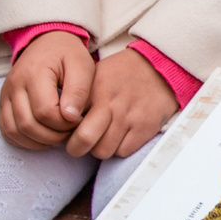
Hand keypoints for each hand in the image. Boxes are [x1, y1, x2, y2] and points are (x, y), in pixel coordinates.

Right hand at [1, 31, 94, 148]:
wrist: (47, 42)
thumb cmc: (68, 55)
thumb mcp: (82, 65)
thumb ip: (78, 91)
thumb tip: (70, 117)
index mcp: (34, 73)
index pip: (45, 112)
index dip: (64, 124)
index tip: (78, 119)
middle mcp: (14, 85)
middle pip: (28, 125)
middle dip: (53, 136)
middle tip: (70, 130)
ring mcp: (5, 96)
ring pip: (15, 131)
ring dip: (39, 141)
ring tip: (58, 134)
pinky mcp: (3, 104)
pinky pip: (7, 131)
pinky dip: (24, 140)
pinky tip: (43, 137)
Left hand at [70, 45, 176, 159]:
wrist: (160, 68)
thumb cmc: (122, 73)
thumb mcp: (95, 74)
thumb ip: (78, 95)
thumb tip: (60, 118)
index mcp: (94, 89)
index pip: (67, 118)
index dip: (63, 128)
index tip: (66, 129)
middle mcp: (110, 104)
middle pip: (83, 140)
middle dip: (76, 147)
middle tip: (79, 144)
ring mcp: (128, 117)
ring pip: (103, 151)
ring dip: (100, 148)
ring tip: (103, 137)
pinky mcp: (144, 128)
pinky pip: (123, 152)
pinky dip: (119, 148)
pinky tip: (120, 136)